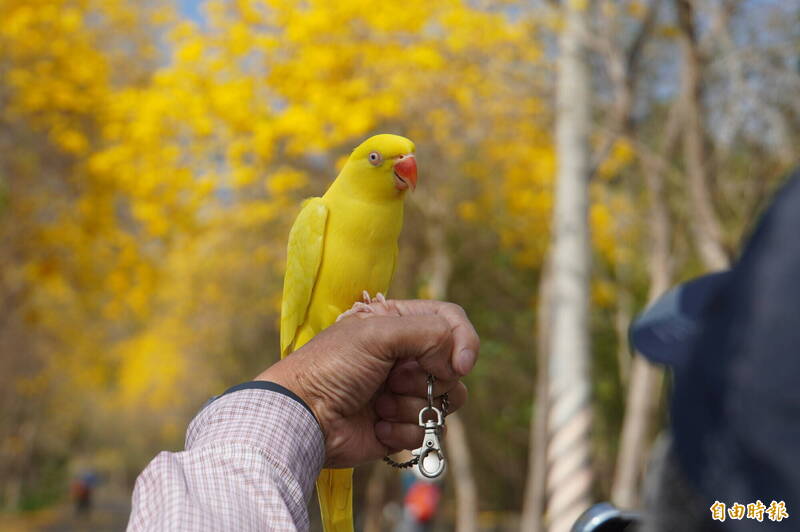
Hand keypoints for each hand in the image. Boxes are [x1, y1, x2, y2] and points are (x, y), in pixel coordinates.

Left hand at [256, 299, 478, 467]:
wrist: (304, 417)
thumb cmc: (332, 367)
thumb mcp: (378, 333)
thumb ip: (429, 333)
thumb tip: (459, 362)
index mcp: (399, 323)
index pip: (451, 322)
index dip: (463, 341)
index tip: (459, 364)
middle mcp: (406, 356)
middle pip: (452, 367)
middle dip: (424, 378)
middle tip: (391, 380)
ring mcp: (405, 392)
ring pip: (445, 401)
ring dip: (412, 405)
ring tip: (379, 404)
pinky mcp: (401, 426)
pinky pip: (427, 430)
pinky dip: (402, 430)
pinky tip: (376, 426)